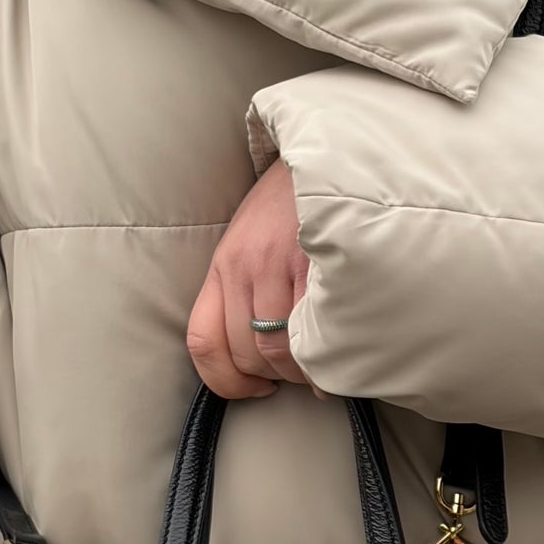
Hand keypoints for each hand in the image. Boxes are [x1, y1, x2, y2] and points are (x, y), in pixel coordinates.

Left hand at [187, 160, 312, 398]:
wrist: (325, 154)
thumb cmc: (291, 204)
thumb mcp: (253, 242)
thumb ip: (248, 294)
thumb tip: (267, 360)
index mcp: (223, 266)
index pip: (203, 341)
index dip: (225, 382)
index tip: (253, 390)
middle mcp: (244, 266)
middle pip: (247, 354)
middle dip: (274, 379)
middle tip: (299, 373)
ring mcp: (279, 262)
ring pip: (281, 348)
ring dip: (304, 371)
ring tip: (323, 364)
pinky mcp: (316, 259)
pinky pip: (317, 328)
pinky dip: (329, 353)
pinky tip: (341, 352)